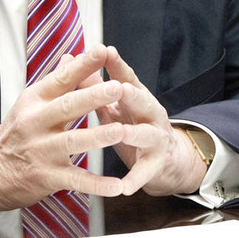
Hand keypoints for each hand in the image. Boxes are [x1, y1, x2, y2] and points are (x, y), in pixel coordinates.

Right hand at [0, 46, 127, 214]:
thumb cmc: (18, 132)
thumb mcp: (32, 102)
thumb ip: (56, 81)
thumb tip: (72, 55)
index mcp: (36, 100)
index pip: (61, 79)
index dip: (83, 65)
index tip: (102, 50)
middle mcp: (37, 122)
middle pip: (68, 107)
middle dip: (93, 97)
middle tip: (117, 88)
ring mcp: (42, 150)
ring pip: (72, 142)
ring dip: (97, 137)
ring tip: (119, 131)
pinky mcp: (47, 176)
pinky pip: (75, 180)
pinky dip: (96, 184)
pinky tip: (116, 186)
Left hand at [88, 45, 208, 196]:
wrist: (167, 160)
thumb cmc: (133, 127)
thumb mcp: (114, 106)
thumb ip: (94, 85)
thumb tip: (72, 60)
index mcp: (137, 98)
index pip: (128, 78)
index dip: (118, 65)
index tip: (106, 51)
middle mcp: (150, 115)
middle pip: (144, 102)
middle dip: (132, 95)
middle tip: (119, 89)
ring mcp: (156, 139)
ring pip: (147, 135)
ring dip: (135, 134)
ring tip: (122, 133)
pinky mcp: (156, 164)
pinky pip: (146, 172)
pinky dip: (136, 179)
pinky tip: (124, 186)